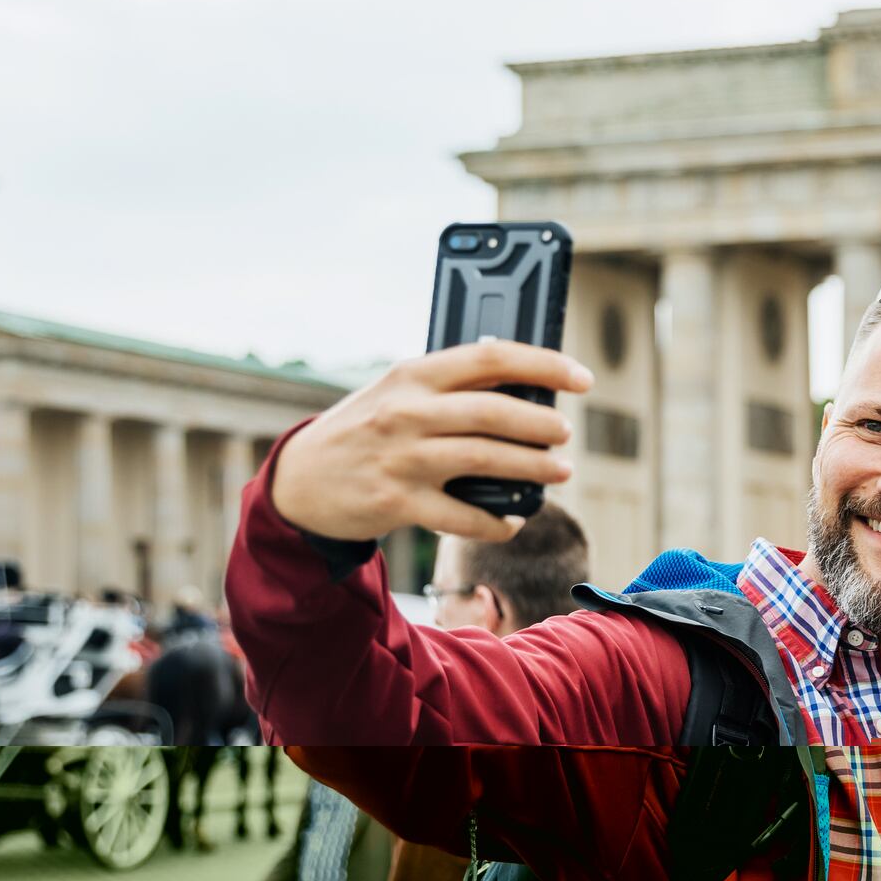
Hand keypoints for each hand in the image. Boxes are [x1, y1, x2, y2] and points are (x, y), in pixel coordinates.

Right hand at [270, 339, 592, 541]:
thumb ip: (449, 388)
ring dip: (532, 468)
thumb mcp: (396, 393)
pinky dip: (496, 522)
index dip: (544, 365)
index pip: (491, 357)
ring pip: (486, 460)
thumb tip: (524, 391)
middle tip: (565, 434)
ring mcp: (402, 458)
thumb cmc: (363, 431)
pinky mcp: (398, 502)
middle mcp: (408, 412)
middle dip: (542, 424)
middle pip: (494, 412)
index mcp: (413, 374)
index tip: (580, 377)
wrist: (300, 481)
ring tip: (559, 472)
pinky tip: (512, 521)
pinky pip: (463, 516)